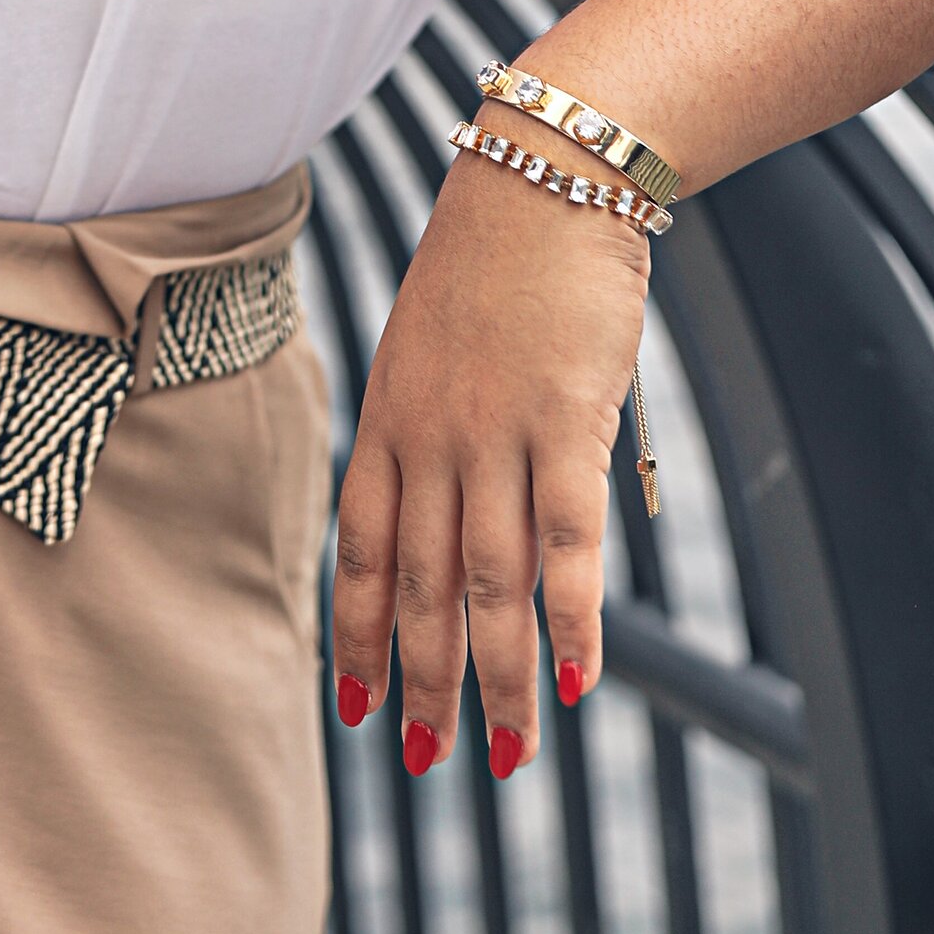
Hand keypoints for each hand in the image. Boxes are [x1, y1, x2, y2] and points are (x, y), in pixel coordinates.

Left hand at [330, 150, 647, 774]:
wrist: (543, 175)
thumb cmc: (494, 259)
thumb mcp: (432, 345)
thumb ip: (434, 428)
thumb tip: (457, 508)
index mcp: (389, 419)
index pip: (364, 552)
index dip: (361, 635)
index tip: (357, 708)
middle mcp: (431, 439)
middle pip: (423, 586)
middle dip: (422, 683)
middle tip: (427, 759)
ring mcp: (497, 435)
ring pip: (491, 585)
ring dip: (498, 681)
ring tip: (509, 758)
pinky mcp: (568, 423)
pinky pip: (569, 544)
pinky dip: (572, 621)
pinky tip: (576, 683)